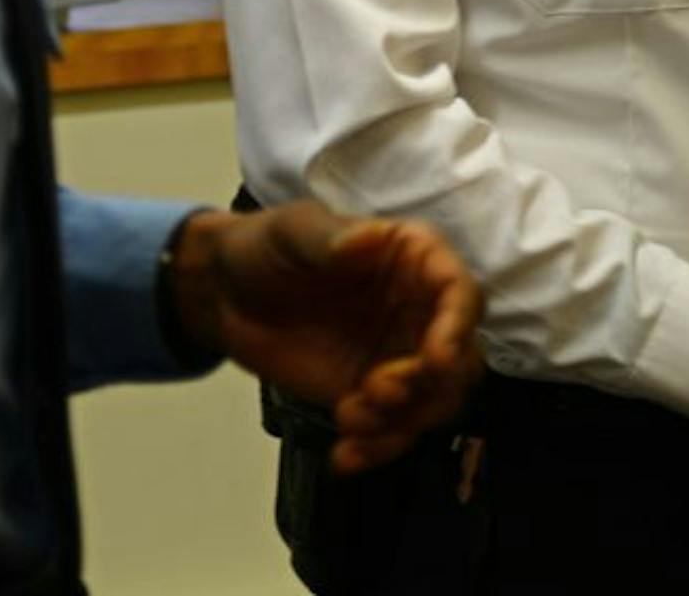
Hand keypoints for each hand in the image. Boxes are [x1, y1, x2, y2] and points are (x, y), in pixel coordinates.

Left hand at [165, 202, 482, 472]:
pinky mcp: (374, 396)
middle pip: (462, 360)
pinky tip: (345, 456)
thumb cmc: (266, 247)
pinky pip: (396, 431)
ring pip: (435, 404)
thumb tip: (368, 239)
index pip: (460, 292)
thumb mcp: (292, 233)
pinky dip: (378, 450)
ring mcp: (399, 357)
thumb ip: (330, 238)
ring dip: (401, 422)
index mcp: (412, 260)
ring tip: (348, 418)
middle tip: (376, 391)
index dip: (457, 327)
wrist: (226, 295)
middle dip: (427, 386)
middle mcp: (419, 311)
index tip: (436, 359)